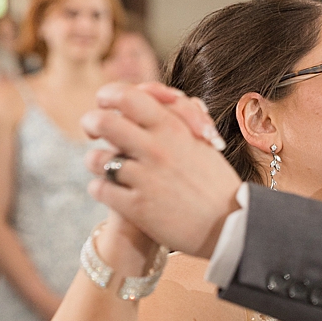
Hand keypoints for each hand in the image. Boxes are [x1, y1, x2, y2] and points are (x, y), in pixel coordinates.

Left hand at [81, 83, 242, 257]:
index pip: (128, 96)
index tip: (104, 102)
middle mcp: (156, 149)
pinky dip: (101, 188)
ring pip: (97, 158)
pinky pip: (101, 189)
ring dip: (96, 160)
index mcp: (173, 128)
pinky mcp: (137, 207)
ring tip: (104, 166)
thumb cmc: (216, 183)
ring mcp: (145, 178)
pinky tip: (111, 191)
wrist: (230, 226)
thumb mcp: (202, 142)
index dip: (109, 94)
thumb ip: (178, 118)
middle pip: (103, 121)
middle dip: (91, 122)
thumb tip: (157, 96)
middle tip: (92, 130)